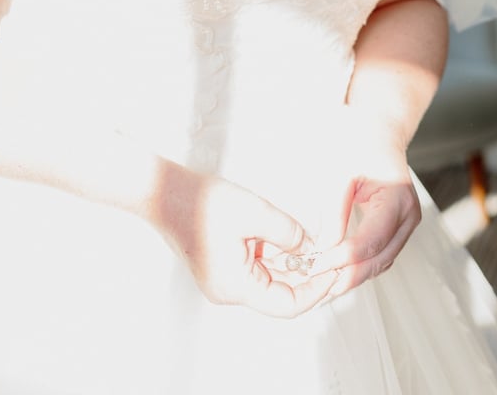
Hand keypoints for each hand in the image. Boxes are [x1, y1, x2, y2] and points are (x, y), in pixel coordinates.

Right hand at [152, 162, 337, 317]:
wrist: (163, 192)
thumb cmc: (200, 202)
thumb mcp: (253, 211)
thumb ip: (287, 231)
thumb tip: (310, 247)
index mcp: (235, 287)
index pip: (288, 304)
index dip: (316, 289)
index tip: (333, 270)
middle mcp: (229, 291)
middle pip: (280, 294)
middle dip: (306, 274)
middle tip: (330, 255)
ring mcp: (224, 279)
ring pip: (270, 279)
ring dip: (291, 262)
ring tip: (313, 242)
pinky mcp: (222, 266)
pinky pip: (257, 268)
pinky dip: (275, 255)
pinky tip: (288, 237)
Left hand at [303, 115, 420, 298]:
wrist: (379, 130)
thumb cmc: (360, 143)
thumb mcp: (341, 173)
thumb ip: (334, 213)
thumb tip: (324, 249)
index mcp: (397, 198)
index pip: (371, 240)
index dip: (344, 258)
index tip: (317, 266)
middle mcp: (409, 215)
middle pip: (380, 258)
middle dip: (349, 275)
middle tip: (318, 285)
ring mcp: (407, 223)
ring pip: (382, 261)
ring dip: (355, 275)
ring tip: (324, 285)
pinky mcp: (399, 227)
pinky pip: (381, 253)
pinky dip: (361, 265)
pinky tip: (338, 271)